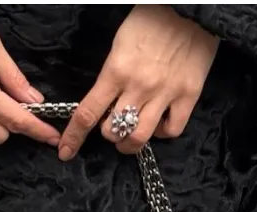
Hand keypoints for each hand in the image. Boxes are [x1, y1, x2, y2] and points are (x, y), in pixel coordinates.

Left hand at [58, 5, 217, 159]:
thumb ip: (111, 73)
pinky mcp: (188, 95)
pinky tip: (158, 123)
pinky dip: (161, 133)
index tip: (65, 151)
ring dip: (129, 143)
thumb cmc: (153, 18)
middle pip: (113, 131)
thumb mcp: (120, 41)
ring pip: (139, 138)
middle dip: (108, 133)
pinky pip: (171, 130)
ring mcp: (165, 93)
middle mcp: (139, 86)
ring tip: (129, 136)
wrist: (191, 7)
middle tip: (112, 125)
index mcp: (117, 70)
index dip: (74, 137)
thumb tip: (104, 100)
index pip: (88, 113)